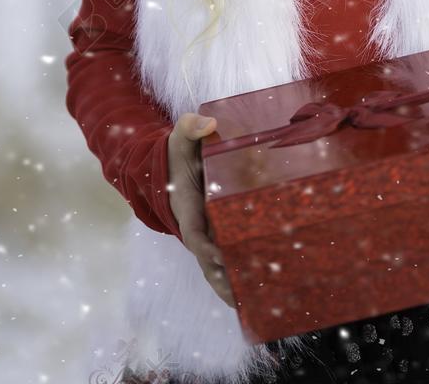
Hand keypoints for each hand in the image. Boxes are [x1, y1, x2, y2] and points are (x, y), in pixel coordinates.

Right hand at [167, 113, 235, 307]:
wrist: (172, 163)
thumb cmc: (179, 150)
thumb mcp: (181, 134)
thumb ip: (190, 126)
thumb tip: (208, 123)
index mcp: (186, 206)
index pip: (194, 231)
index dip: (204, 246)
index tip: (218, 256)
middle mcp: (195, 225)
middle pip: (206, 260)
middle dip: (221, 279)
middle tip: (240, 297)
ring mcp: (206, 232)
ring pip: (216, 266)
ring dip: (230, 286)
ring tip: (251, 306)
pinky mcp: (217, 233)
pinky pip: (226, 257)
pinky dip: (236, 275)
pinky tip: (256, 290)